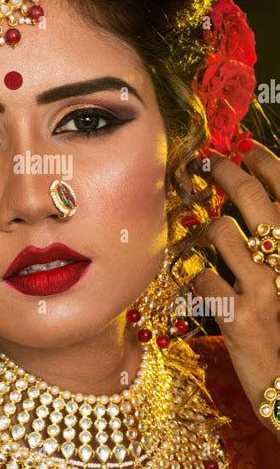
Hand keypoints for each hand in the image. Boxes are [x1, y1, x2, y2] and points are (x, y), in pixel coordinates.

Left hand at [194, 141, 279, 433]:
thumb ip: (279, 245)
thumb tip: (264, 216)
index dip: (266, 162)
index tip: (246, 150)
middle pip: (252, 197)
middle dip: (226, 172)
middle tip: (208, 163)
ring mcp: (267, 289)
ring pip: (219, 232)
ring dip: (206, 230)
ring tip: (203, 236)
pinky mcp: (240, 319)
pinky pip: (202, 277)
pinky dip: (198, 278)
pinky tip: (203, 287)